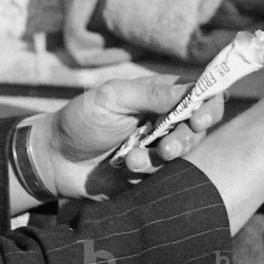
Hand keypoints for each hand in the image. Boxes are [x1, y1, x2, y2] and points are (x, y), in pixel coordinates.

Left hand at [27, 75, 224, 200]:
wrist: (54, 160)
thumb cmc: (81, 120)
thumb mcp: (112, 98)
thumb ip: (152, 94)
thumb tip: (193, 89)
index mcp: (159, 95)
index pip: (199, 95)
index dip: (209, 105)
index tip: (201, 118)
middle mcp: (164, 120)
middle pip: (198, 127)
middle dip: (188, 138)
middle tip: (169, 148)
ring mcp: (158, 147)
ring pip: (183, 153)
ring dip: (164, 156)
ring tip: (136, 159)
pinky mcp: (151, 173)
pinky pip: (165, 174)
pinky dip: (147, 170)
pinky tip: (127, 167)